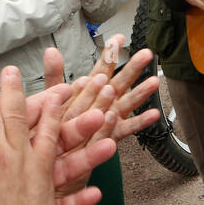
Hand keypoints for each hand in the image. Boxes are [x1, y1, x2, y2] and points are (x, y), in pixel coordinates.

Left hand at [34, 40, 160, 195]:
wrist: (50, 166)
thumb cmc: (51, 132)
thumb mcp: (50, 100)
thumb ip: (54, 77)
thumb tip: (51, 50)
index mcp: (87, 93)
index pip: (100, 69)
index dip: (109, 54)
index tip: (119, 38)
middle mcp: (100, 104)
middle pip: (118, 83)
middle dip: (132, 68)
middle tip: (146, 54)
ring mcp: (106, 121)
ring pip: (125, 104)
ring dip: (140, 93)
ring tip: (154, 81)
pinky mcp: (108, 139)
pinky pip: (124, 130)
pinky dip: (139, 123)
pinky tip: (153, 114)